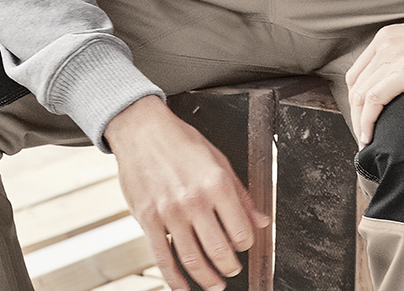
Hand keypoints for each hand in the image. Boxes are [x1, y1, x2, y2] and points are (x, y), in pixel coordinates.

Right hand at [104, 96, 269, 290]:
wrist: (142, 129)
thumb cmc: (180, 140)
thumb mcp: (218, 159)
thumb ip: (241, 193)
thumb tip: (261, 220)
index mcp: (216, 183)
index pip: (241, 231)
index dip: (246, 244)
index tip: (243, 245)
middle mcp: (195, 199)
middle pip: (219, 251)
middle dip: (230, 267)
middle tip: (231, 270)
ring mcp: (169, 211)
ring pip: (193, 260)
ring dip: (207, 279)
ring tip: (214, 284)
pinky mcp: (147, 218)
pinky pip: (162, 258)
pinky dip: (174, 280)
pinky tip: (182, 288)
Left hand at [345, 10, 403, 147]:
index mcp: (388, 36)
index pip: (359, 71)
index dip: (358, 98)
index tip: (364, 117)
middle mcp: (385, 45)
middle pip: (357, 86)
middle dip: (356, 114)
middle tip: (365, 135)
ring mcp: (394, 57)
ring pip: (361, 95)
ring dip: (360, 122)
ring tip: (367, 143)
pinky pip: (376, 100)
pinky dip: (368, 121)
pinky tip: (371, 137)